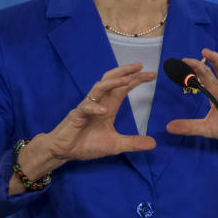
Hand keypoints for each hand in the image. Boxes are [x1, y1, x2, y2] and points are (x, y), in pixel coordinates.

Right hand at [10, 63, 156, 193]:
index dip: (136, 79)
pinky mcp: (76, 116)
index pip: (123, 88)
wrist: (63, 152)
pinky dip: (95, 108)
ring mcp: (87, 107)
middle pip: (111, 80)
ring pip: (98, 88)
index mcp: (108, 106)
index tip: (152, 75)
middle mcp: (98, 102)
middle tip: (140, 65)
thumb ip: (133, 143)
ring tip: (127, 80)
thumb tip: (154, 144)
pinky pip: (86, 108)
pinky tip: (105, 110)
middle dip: (125, 71)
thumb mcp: (115, 145)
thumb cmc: (87, 144)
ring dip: (112, 82)